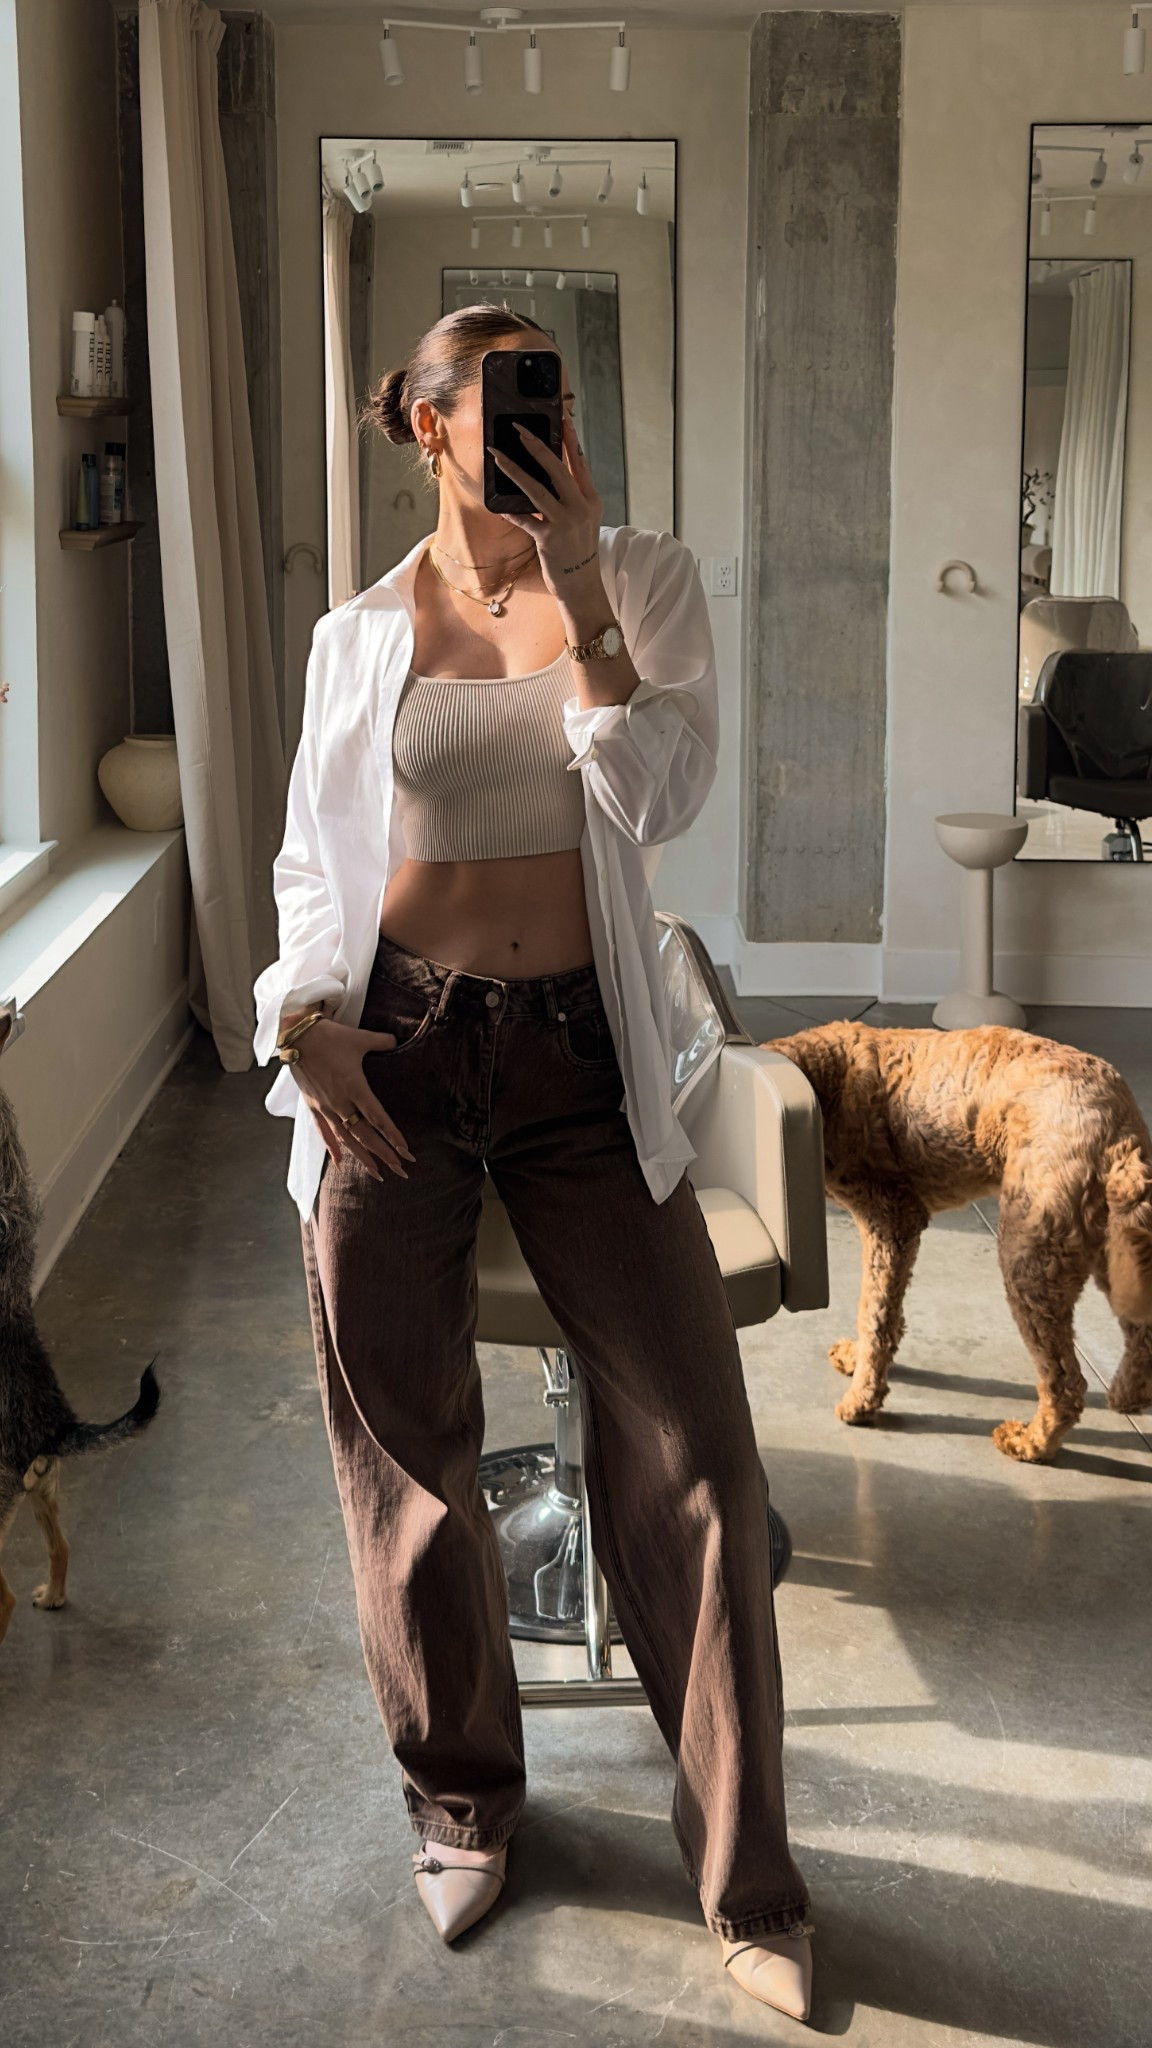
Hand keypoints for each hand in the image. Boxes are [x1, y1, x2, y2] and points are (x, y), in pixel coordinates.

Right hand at [288, 1019, 415, 1179]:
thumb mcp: (359, 1038)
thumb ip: (381, 1041)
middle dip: (384, 1154)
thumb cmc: (329, 1036)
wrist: (295, 1035)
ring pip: (346, 1139)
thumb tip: (397, 1041)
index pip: (377, 1117)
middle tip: (401, 1170)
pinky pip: (324, 1132)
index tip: (405, 1151)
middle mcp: (340, 1102)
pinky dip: (333, 1148)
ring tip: (378, 1173)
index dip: (392, 1135)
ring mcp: (325, 1106)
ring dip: (363, 1157)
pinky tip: (340, 1163)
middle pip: (365, 1135)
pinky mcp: (313, 1106)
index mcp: (354, 1086)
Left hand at [488, 414, 603, 606]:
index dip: (569, 438)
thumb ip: (571, 496)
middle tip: (519, 429)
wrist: (581, 585)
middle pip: (557, 469)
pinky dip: (511, 512)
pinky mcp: (549, 539)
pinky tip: (500, 505)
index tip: (561, 416)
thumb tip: (550, 470)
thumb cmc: (578, 549)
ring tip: (497, 456)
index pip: (579, 462)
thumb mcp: (583, 519)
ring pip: (536, 490)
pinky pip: (525, 520)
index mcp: (590, 499)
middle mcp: (580, 507)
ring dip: (514, 470)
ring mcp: (565, 523)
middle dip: (536, 446)